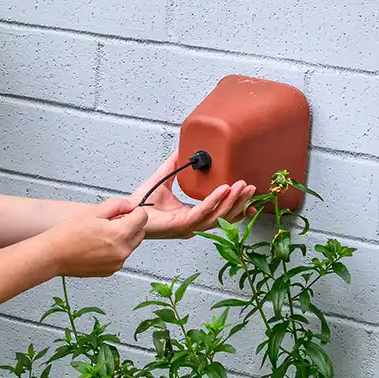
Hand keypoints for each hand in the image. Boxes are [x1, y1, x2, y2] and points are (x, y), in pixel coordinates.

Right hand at [48, 198, 148, 276]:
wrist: (53, 255)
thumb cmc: (69, 234)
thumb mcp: (94, 211)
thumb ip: (117, 205)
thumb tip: (130, 205)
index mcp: (120, 233)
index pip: (143, 217)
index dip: (133, 211)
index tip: (123, 211)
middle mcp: (122, 250)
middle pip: (139, 232)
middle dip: (130, 224)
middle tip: (109, 222)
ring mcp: (117, 263)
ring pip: (130, 245)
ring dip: (122, 238)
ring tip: (100, 235)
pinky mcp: (111, 270)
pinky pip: (120, 256)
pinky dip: (114, 250)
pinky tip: (97, 246)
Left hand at [129, 152, 259, 239]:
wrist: (127, 212)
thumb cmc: (141, 203)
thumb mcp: (163, 180)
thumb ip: (174, 166)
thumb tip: (180, 151)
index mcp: (191, 216)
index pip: (219, 213)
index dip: (235, 206)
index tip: (248, 195)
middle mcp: (193, 224)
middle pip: (224, 216)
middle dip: (240, 202)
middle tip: (251, 187)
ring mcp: (188, 226)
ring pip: (218, 215)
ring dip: (232, 201)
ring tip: (242, 186)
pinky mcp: (181, 224)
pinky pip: (202, 211)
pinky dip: (214, 200)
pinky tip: (223, 189)